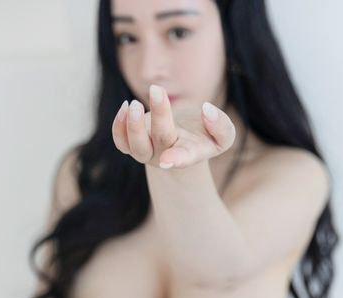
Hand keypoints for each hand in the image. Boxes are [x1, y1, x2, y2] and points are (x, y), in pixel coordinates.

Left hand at [112, 83, 235, 169]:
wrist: (183, 139)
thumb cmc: (205, 136)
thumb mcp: (224, 134)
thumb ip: (222, 126)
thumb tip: (207, 110)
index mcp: (189, 154)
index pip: (184, 157)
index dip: (176, 159)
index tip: (166, 161)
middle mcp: (166, 154)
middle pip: (161, 138)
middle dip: (159, 115)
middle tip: (158, 90)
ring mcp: (147, 152)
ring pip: (135, 146)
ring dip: (133, 125)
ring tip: (134, 104)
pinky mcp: (133, 145)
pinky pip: (121, 142)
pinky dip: (119, 127)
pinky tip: (125, 107)